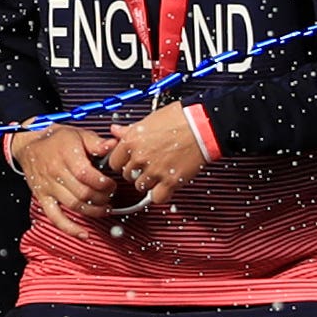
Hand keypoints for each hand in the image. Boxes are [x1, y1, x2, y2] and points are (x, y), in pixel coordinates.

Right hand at [5, 123, 129, 224]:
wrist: (29, 144)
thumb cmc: (56, 139)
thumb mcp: (78, 134)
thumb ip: (97, 142)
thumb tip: (114, 145)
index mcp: (66, 155)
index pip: (86, 175)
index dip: (103, 184)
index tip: (112, 184)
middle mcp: (56, 172)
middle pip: (83, 193)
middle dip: (102, 198)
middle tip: (110, 196)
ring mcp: (48, 187)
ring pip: (74, 206)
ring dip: (93, 211)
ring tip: (105, 209)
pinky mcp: (43, 198)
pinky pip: (56, 217)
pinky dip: (70, 229)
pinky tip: (84, 234)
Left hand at [100, 102, 218, 207]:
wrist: (202, 125)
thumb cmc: (180, 118)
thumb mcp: (149, 119)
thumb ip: (129, 130)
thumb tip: (115, 130)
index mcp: (132, 141)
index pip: (113, 162)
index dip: (122, 162)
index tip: (129, 161)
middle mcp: (140, 157)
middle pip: (127, 175)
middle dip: (136, 171)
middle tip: (147, 165)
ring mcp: (155, 171)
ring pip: (140, 187)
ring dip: (148, 182)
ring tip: (158, 173)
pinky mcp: (171, 181)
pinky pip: (157, 197)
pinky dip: (161, 194)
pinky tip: (165, 185)